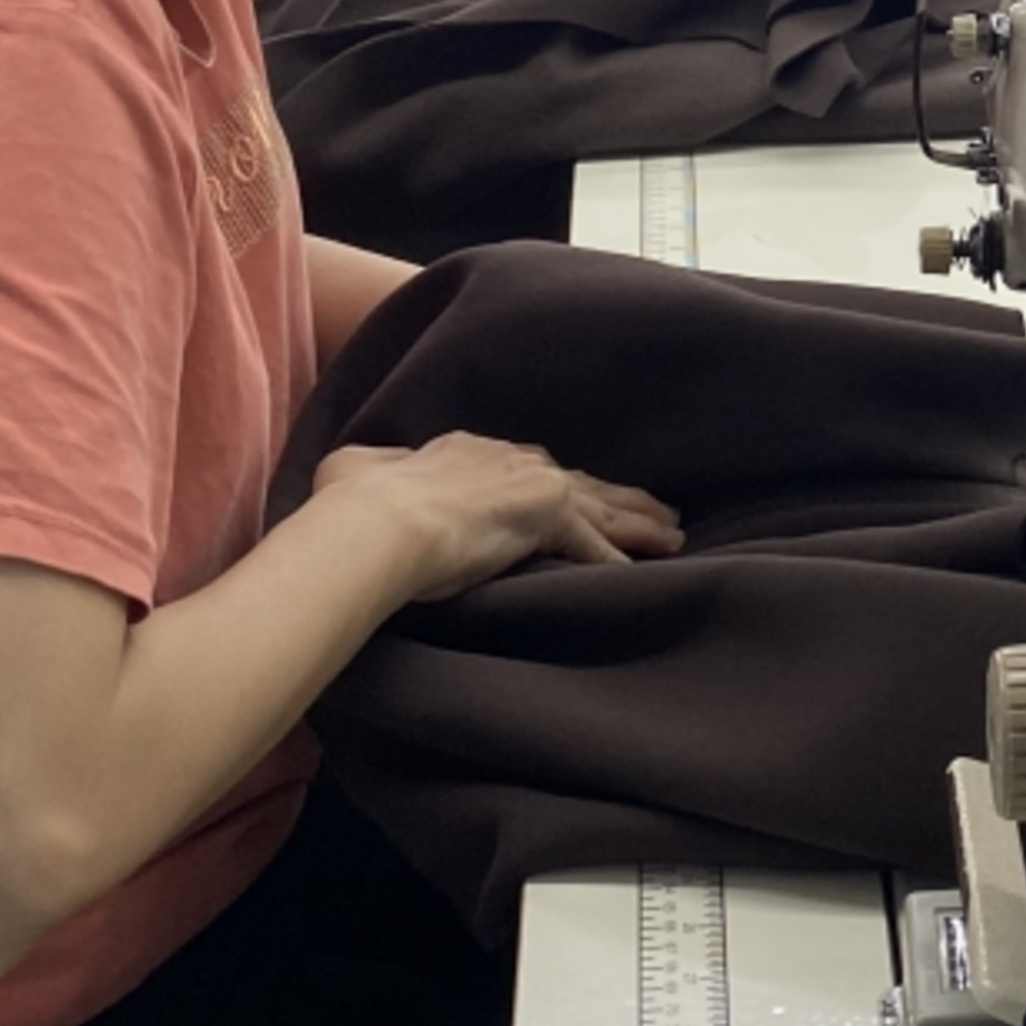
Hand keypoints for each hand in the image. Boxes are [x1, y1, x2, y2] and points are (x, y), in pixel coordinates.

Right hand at [313, 432, 683, 603]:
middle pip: (576, 480)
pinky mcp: (548, 515)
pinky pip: (595, 546)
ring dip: (638, 523)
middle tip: (655, 511)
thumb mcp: (354, 470)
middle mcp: (507, 458)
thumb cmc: (353, 503)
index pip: (522, 467)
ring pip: (601, 506)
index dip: (551, 482)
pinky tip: (640, 576)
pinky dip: (617, 560)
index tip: (570, 495)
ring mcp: (531, 483)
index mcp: (465, 449)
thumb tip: (358, 474)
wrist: (377, 520)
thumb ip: (372, 471)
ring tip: (671, 536)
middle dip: (616, 496)